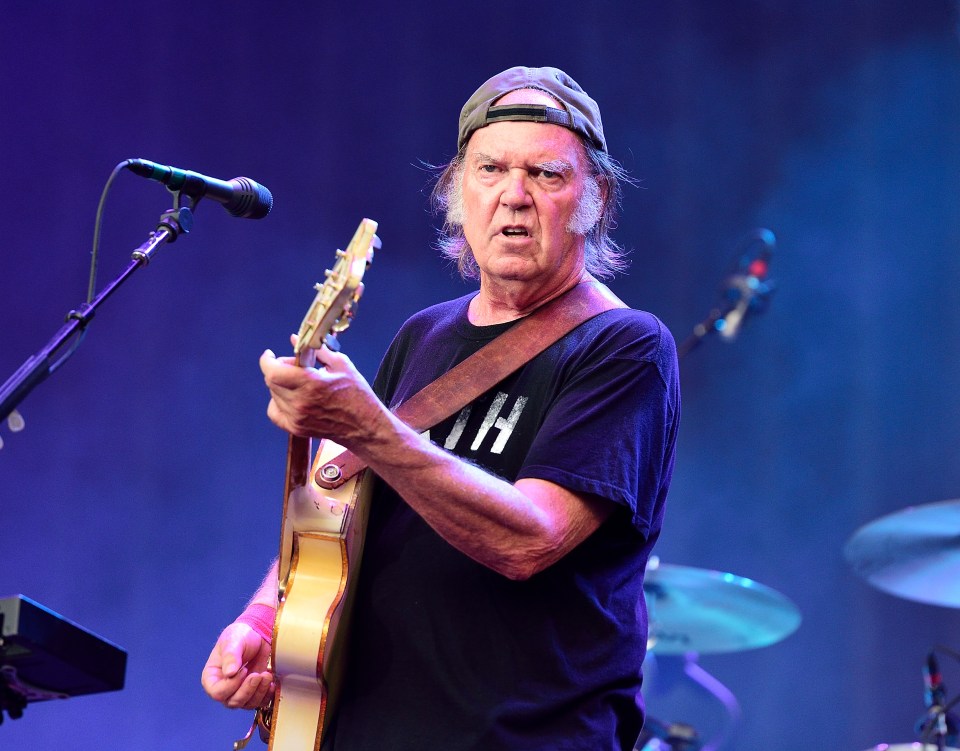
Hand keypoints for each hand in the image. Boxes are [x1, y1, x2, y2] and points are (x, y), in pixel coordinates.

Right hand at [201, 622, 273, 709]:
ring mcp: (239, 691)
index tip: (243, 670)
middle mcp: (224, 688)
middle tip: (258, 674)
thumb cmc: (241, 635)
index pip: (218, 693)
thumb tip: (229, 673)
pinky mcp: (254, 691)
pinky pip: (260, 703)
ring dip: (259, 692)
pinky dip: (267, 695)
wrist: (258, 634)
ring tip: (267, 675)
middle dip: (248, 689)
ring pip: (247, 704)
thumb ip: (230, 655)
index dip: (231, 685)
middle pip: (233, 702)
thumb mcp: (233, 640)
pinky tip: (271, 683)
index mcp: (212, 677)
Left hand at [259, 345, 384, 445]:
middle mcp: (300, 402)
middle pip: (272, 381)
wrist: (364, 426)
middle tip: (293, 366)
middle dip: (278, 369)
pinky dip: (277, 402)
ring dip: (281, 385)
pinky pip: (274, 412)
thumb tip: (296, 339)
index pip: (273, 371)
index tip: (270, 355)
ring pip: (273, 394)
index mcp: (311, 383)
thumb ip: (317, 351)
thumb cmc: (357, 395)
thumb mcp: (341, 365)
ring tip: (298, 383)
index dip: (267, 360)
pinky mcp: (296, 428)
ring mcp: (296, 417)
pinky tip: (291, 398)